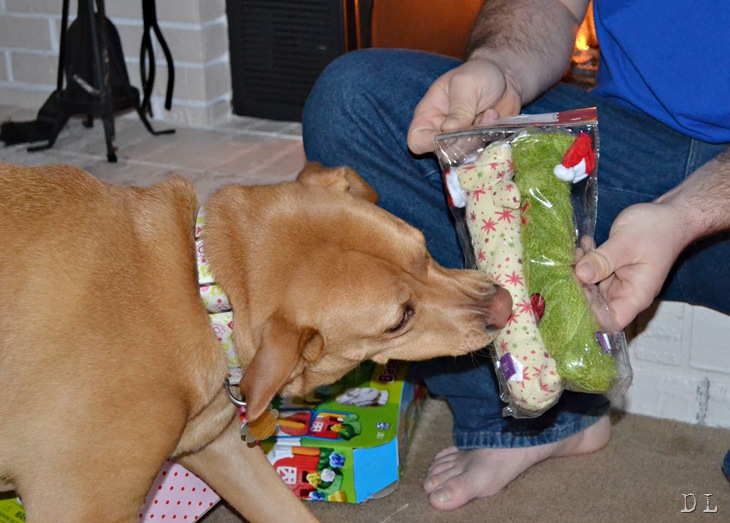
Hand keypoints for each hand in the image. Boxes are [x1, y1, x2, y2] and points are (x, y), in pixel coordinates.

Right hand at [407, 58, 521, 154]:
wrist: (505, 77)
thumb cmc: (477, 75)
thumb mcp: (465, 84)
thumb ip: (459, 107)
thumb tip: (448, 129)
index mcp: (428, 116)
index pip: (416, 141)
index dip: (428, 143)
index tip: (449, 133)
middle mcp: (441, 133)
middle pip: (443, 152)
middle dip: (462, 142)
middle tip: (475, 123)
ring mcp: (462, 141)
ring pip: (465, 155)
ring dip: (479, 138)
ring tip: (489, 114)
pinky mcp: (480, 145)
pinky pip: (484, 153)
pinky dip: (492, 139)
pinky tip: (495, 117)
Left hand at [574, 202, 690, 329]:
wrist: (669, 215)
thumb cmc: (656, 230)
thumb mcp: (626, 244)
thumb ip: (603, 261)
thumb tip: (580, 275)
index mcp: (635, 296)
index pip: (610, 321)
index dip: (589, 314)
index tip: (575, 291)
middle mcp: (626, 294)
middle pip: (595, 305)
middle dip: (578, 288)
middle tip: (571, 266)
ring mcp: (618, 282)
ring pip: (590, 287)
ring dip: (579, 272)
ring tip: (578, 251)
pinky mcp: (611, 270)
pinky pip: (593, 273)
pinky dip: (585, 262)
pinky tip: (584, 245)